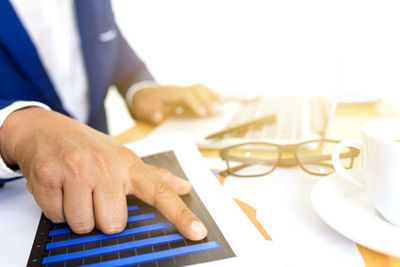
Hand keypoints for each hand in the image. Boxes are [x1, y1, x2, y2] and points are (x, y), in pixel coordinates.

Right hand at [0, 107, 206, 239]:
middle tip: (93, 195)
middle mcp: (106, 166)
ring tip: (74, 190)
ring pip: (83, 225)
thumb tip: (185, 187)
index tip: (197, 232)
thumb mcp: (123, 156)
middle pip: (114, 224)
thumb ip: (155, 176)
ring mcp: (76, 170)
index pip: (161, 193)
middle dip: (101, 217)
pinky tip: (59, 188)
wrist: (43, 129)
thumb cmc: (87, 146)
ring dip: (77, 215)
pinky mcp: (48, 177)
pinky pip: (56, 217)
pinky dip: (56, 209)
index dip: (181, 215)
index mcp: (129, 164)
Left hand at [131, 84, 221, 123]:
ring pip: (199, 88)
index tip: (202, 113)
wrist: (142, 94)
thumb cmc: (145, 103)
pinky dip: (211, 95)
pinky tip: (219, 101)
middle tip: (215, 113)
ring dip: (211, 95)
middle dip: (206, 101)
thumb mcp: (143, 110)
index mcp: (168, 93)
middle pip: (195, 90)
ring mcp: (182, 90)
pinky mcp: (186, 93)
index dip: (194, 103)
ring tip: (221, 106)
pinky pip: (200, 91)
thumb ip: (150, 114)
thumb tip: (158, 117)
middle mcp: (177, 89)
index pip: (184, 95)